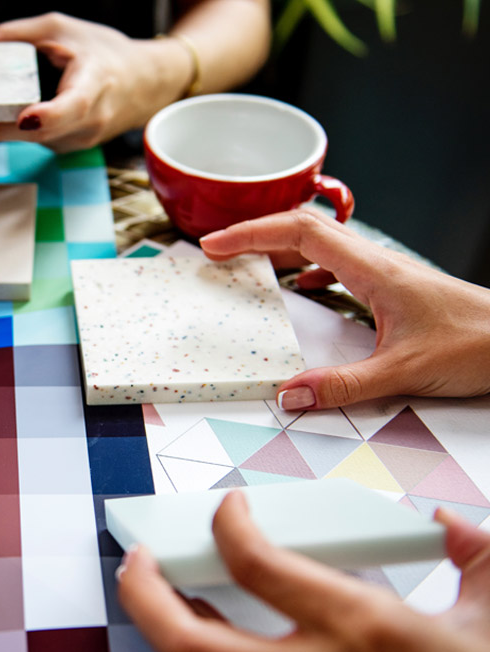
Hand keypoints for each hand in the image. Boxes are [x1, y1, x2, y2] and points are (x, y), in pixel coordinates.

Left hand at [0, 12, 192, 152]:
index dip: (50, 115)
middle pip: (42, 131)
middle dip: (0, 131)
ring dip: (3, 131)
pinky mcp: (70, 147)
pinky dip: (17, 129)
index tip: (26, 120)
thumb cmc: (101, 53)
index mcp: (95, 81)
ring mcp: (82, 138)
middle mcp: (92, 118)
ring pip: (35, 139)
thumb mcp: (60, 29)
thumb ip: (16, 34)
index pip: (75, 104)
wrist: (141, 85)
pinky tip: (6, 116)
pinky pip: (37, 140)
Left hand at [119, 490, 489, 651]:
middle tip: (139, 559)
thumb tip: (447, 527)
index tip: (228, 510)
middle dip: (145, 596)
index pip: (259, 567)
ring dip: (165, 631)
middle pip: (191, 645)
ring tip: (158, 595)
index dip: (227, 527)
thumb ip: (475, 559)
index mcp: (363, 631)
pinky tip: (205, 641)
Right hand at [199, 208, 489, 409]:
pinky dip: (308, 268)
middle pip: (304, 229)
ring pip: (321, 244)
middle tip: (219, 252)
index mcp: (372, 270)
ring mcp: (385, 274)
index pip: (299, 233)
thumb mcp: (405, 371)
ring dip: (280, 248)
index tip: (216, 246)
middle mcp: (376, 263)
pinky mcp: (394, 289)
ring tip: (250, 264)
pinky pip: (340, 265)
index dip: (251, 234)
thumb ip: (344, 385)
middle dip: (255, 234)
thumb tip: (291, 394)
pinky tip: (304, 287)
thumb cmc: (479, 344)